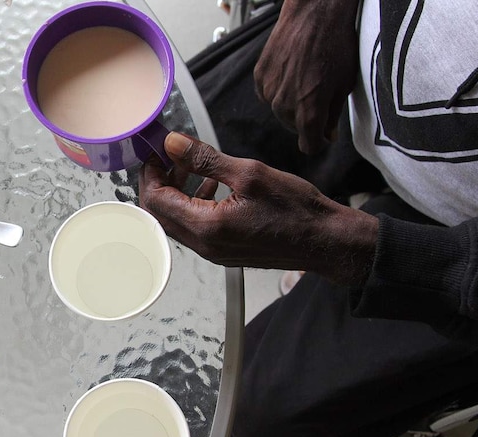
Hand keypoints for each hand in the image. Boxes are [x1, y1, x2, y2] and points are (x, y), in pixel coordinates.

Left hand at [139, 133, 377, 284]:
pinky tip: (211, 186)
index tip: (158, 150)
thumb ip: (205, 159)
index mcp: (205, 226)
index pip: (156, 199)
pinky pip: (193, 228)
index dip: (151, 172)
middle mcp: (203, 245)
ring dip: (176, 192)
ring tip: (190, 167)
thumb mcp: (249, 173)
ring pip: (175, 221)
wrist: (325, 242)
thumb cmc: (295, 209)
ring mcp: (212, 252)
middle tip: (171, 156)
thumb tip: (173, 144)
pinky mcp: (222, 252)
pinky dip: (192, 204)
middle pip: (160, 213)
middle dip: (160, 181)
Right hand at [254, 0, 359, 153]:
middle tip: (318, 96)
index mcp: (309, 111)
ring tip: (305, 79)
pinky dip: (279, 89)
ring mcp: (269, 91)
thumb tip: (327, 133)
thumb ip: (333, 114)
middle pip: (294, 128)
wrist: (314, 14)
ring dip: (291, 103)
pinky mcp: (260, 77)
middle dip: (306, 119)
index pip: (309, 146)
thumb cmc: (335, 44)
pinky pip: (269, 94)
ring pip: (280, 111)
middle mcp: (284, 106)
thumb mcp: (344, 84)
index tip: (323, 134)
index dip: (318, 141)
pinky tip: (292, 72)